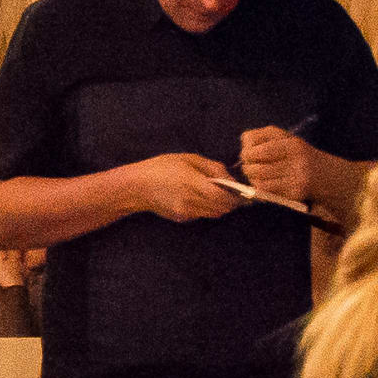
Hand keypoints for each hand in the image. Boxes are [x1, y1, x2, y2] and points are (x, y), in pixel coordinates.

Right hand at [119, 153, 240, 222]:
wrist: (136, 187)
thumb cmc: (161, 167)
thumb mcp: (188, 159)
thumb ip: (212, 168)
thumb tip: (231, 179)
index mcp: (192, 182)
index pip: (223, 196)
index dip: (236, 196)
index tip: (241, 190)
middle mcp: (191, 201)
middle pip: (222, 208)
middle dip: (231, 201)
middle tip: (232, 191)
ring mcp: (186, 212)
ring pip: (214, 213)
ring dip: (220, 205)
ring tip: (215, 193)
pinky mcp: (182, 218)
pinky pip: (203, 214)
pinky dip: (207, 208)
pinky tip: (198, 198)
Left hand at [237, 125, 324, 205]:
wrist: (322, 174)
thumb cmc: (295, 154)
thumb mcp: (283, 138)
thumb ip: (260, 137)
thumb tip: (244, 149)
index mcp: (292, 144)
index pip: (259, 148)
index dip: (247, 151)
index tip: (247, 153)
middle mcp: (297, 160)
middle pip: (257, 165)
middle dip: (247, 166)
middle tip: (248, 166)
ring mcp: (297, 178)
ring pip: (260, 180)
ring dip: (252, 178)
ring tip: (255, 175)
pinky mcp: (295, 193)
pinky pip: (267, 191)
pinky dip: (259, 188)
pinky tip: (262, 184)